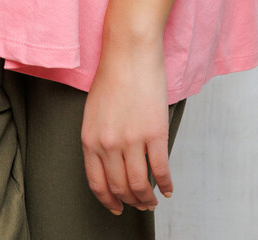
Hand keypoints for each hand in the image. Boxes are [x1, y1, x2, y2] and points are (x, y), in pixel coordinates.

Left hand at [80, 34, 171, 214]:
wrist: (129, 51)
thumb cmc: (113, 74)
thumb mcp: (93, 109)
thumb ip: (98, 137)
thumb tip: (109, 163)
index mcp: (89, 138)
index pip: (97, 183)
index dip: (108, 200)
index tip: (116, 207)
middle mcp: (108, 144)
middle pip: (120, 187)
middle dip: (130, 202)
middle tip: (139, 204)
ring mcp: (131, 140)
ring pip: (140, 185)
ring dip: (147, 199)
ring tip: (153, 201)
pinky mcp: (154, 133)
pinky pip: (161, 170)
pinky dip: (165, 184)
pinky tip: (167, 188)